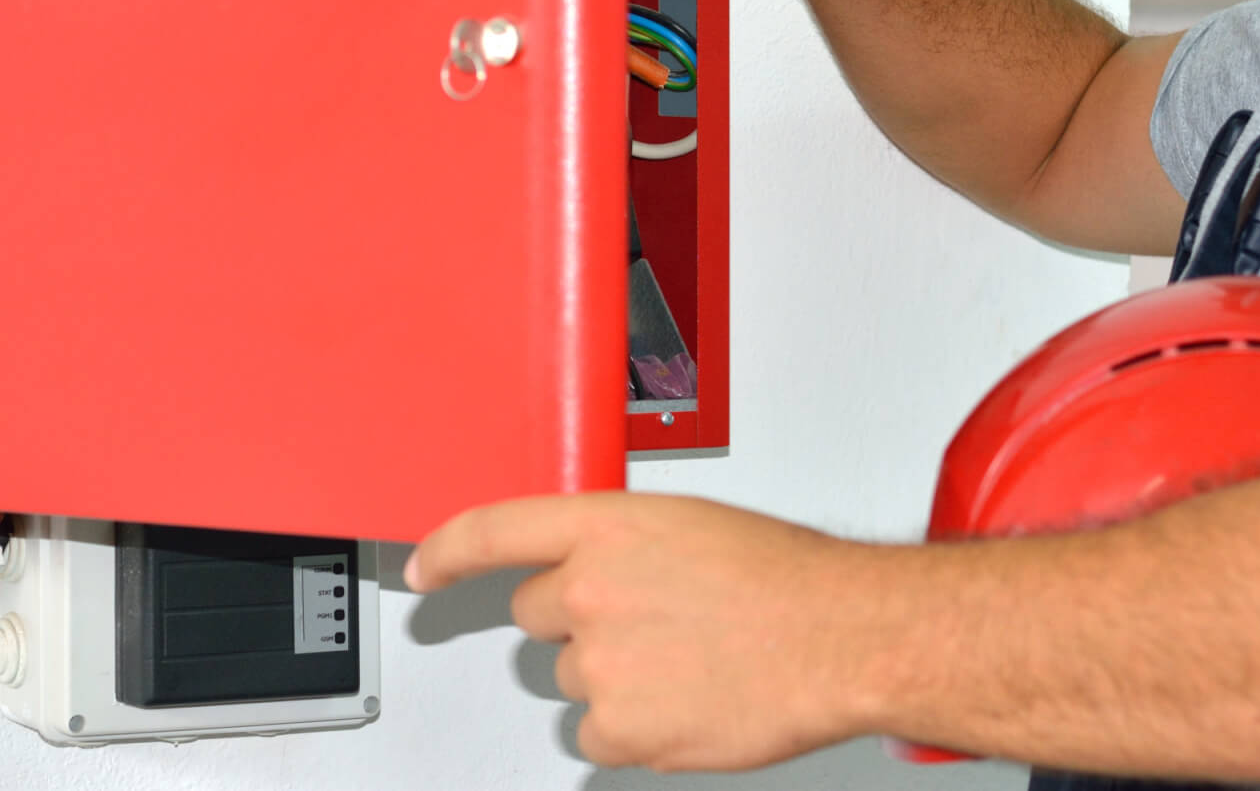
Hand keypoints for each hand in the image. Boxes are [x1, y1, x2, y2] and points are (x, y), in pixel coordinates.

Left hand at [407, 491, 890, 769]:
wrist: (838, 635)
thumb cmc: (784, 577)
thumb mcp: (692, 525)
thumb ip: (623, 541)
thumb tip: (596, 567)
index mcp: (605, 524)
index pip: (494, 531)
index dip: (445, 552)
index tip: (421, 570)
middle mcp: (590, 588)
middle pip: (533, 615)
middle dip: (578, 621)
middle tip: (648, 622)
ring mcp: (600, 661)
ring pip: (570, 678)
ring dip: (613, 676)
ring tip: (685, 660)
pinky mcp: (618, 728)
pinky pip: (593, 735)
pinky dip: (632, 729)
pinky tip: (684, 701)